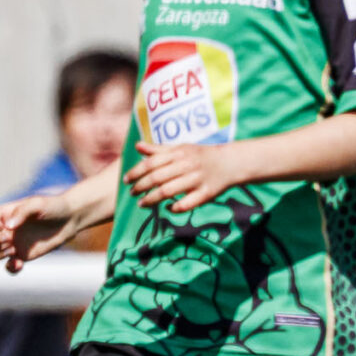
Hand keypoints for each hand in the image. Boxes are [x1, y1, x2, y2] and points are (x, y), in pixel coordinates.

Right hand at [0, 192, 83, 271]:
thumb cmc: (52, 206)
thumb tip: (7, 227)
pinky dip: (10, 268)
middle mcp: (6, 229)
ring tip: (14, 250)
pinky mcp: (22, 255)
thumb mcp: (37, 204)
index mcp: (5, 214)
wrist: (69, 220)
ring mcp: (13, 243)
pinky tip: (19, 264)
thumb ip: (21, 212)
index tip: (1, 227)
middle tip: (9, 239)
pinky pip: (9, 266)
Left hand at [126, 142, 248, 211]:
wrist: (230, 162)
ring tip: (142, 204)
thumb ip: (158, 150)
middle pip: (157, 178)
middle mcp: (186, 165)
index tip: (126, 180)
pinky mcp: (206, 193)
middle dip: (140, 187)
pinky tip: (167, 209)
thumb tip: (137, 146)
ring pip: (168, 191)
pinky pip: (187, 204)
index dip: (136, 172)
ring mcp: (196, 179)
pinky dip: (175, 208)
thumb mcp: (180, 148)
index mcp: (178, 153)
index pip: (151, 163)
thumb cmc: (200, 156)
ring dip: (152, 199)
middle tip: (132, 193)